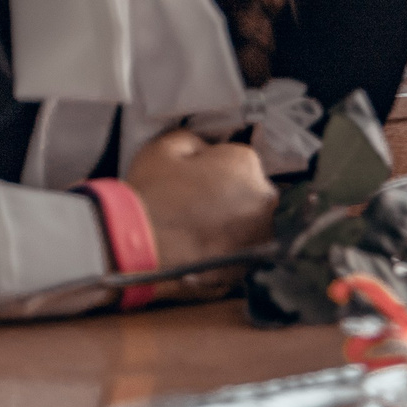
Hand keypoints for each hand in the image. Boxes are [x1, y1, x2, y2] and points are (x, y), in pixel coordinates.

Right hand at [122, 129, 276, 302]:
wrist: (141, 249)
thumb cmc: (151, 194)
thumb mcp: (163, 148)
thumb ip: (194, 141)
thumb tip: (206, 151)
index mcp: (245, 164)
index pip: (235, 158)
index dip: (210, 166)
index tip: (190, 177)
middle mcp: (265, 198)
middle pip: (249, 189)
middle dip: (229, 193)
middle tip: (194, 203)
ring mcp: (262, 235)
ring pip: (250, 221)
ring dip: (231, 221)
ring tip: (197, 228)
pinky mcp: (253, 265)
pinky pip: (242, 248)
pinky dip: (226, 247)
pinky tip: (200, 248)